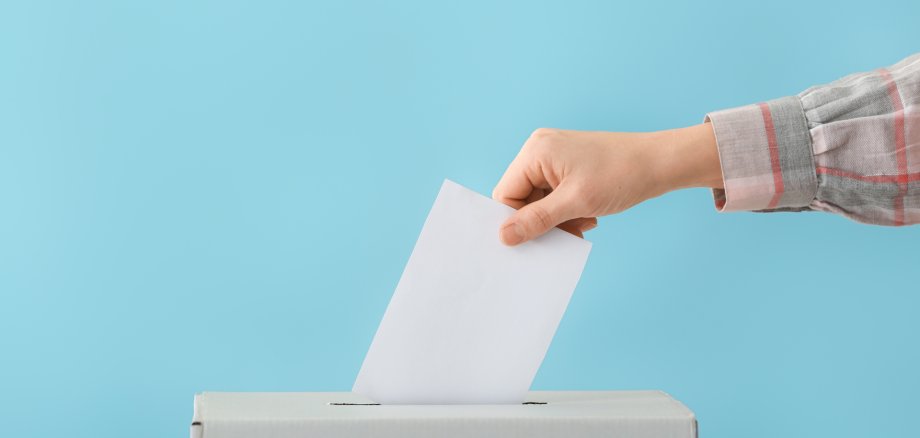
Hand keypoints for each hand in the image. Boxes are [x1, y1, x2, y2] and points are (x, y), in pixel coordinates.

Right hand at [492, 124, 722, 245]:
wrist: (660, 163)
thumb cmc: (621, 175)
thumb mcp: (575, 203)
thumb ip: (536, 220)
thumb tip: (504, 236)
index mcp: (535, 152)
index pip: (506, 194)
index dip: (517, 221)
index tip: (537, 239)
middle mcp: (540, 150)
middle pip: (521, 197)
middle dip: (541, 220)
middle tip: (567, 232)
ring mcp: (554, 157)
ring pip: (539, 200)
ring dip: (557, 219)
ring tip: (582, 222)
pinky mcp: (568, 165)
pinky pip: (554, 194)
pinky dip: (566, 210)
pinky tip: (587, 215)